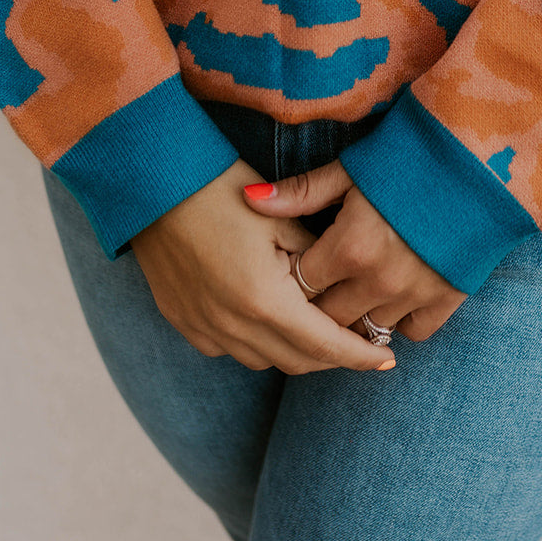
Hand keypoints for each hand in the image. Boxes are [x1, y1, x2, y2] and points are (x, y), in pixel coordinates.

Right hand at [130, 158, 395, 375]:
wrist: (153, 179)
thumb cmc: (222, 186)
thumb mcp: (281, 217)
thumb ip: (314, 259)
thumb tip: (340, 284)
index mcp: (264, 299)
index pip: (325, 344)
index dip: (360, 355)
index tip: (388, 360)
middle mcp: (232, 325)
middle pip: (297, 361)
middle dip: (333, 357)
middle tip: (360, 343)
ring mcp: (202, 327)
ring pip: (263, 359)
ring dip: (295, 351)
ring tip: (318, 330)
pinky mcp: (181, 320)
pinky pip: (229, 348)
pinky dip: (257, 342)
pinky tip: (268, 319)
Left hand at [242, 160, 466, 342]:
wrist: (480, 157)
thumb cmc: (409, 156)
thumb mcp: (351, 168)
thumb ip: (301, 192)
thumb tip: (249, 199)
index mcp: (350, 245)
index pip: (300, 285)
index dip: (291, 276)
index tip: (292, 264)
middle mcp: (379, 279)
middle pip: (328, 318)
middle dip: (317, 306)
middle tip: (318, 285)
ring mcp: (415, 293)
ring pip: (367, 331)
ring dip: (356, 315)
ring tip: (352, 292)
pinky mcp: (448, 297)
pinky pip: (413, 332)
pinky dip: (400, 320)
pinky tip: (393, 297)